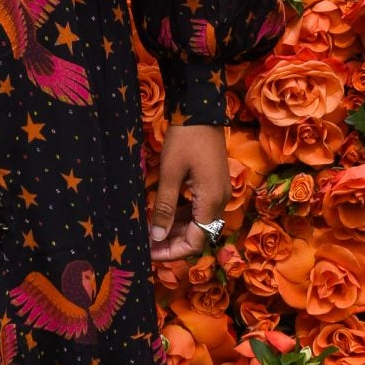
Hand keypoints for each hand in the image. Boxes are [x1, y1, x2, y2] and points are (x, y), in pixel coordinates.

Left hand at [149, 122, 228, 268]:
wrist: (201, 111)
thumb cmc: (185, 140)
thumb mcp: (170, 174)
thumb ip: (163, 207)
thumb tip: (156, 236)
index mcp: (211, 202)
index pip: (195, 242)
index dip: (171, 252)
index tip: (149, 253)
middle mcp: (219, 201)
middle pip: (197, 235)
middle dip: (170, 242)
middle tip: (144, 243)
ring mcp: (217, 193)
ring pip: (196, 223)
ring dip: (174, 230)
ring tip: (149, 231)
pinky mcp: (212, 185)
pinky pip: (197, 209)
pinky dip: (180, 215)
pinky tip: (161, 214)